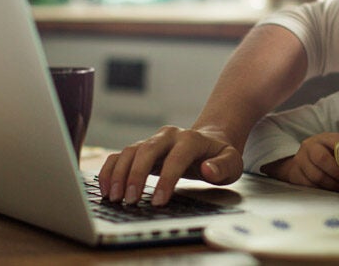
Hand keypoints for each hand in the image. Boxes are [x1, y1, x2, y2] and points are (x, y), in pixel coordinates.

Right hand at [97, 125, 242, 205]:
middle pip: (146, 150)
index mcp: (191, 139)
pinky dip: (110, 170)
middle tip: (129, 200)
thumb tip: (207, 170)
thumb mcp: (232, 162)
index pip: (176, 157)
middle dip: (135, 175)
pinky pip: (121, 155)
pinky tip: (105, 188)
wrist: (210, 140)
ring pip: (129, 151)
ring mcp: (152, 140)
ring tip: (113, 197)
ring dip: (118, 174)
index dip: (167, 178)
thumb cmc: (220, 156)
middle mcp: (168, 136)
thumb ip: (223, 167)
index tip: (159, 201)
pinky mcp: (141, 149)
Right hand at [262, 132, 338, 191]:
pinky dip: (322, 190)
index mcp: (322, 138)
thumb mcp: (336, 148)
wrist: (303, 160)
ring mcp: (300, 160)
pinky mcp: (295, 174)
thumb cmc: (326, 153)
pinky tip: (330, 190)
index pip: (336, 142)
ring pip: (316, 175)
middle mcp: (309, 146)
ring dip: (332, 184)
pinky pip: (310, 185)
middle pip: (322, 159)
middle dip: (338, 173)